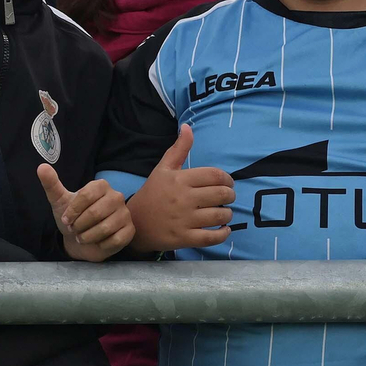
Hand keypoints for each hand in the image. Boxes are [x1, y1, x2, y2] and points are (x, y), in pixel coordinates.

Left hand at [37, 167, 135, 261]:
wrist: (81, 240)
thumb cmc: (73, 218)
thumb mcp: (59, 202)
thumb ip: (51, 184)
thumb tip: (41, 167)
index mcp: (101, 186)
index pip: (86, 195)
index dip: (73, 211)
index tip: (66, 219)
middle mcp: (117, 197)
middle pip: (95, 212)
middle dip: (79, 226)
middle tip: (75, 229)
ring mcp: (125, 214)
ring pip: (105, 228)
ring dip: (88, 237)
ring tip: (84, 237)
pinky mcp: (130, 231)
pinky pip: (114, 240)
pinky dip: (101, 245)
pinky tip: (98, 242)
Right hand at [126, 125, 234, 251]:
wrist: (134, 222)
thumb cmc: (152, 193)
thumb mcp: (163, 168)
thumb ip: (178, 149)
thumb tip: (187, 127)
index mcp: (180, 179)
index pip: (215, 175)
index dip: (227, 179)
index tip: (227, 183)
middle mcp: (183, 198)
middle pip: (221, 195)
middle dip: (230, 195)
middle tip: (227, 197)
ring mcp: (184, 220)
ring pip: (220, 215)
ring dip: (228, 214)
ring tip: (224, 212)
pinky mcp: (184, 238)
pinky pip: (211, 237)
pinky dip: (223, 234)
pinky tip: (224, 229)